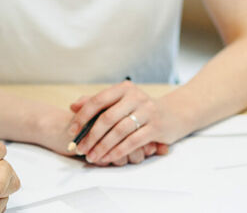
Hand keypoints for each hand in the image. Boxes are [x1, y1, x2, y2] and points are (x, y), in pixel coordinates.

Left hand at [68, 81, 182, 165]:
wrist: (174, 114)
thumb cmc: (140, 109)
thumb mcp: (121, 101)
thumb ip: (97, 102)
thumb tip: (73, 106)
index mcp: (123, 88)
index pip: (98, 101)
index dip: (82, 117)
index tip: (72, 131)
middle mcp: (135, 96)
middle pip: (107, 118)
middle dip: (91, 136)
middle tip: (80, 149)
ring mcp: (147, 111)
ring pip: (119, 131)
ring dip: (103, 146)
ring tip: (92, 156)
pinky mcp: (156, 127)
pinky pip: (133, 141)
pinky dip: (118, 151)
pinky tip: (108, 158)